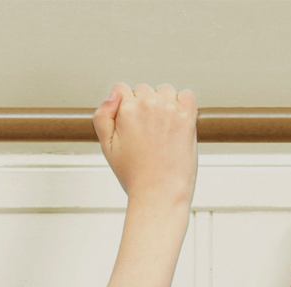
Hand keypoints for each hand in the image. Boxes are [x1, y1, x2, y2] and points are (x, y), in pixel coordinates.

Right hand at [92, 82, 198, 202]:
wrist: (160, 194)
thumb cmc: (135, 175)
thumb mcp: (107, 146)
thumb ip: (102, 116)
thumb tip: (115, 95)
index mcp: (127, 109)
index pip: (122, 89)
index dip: (124, 108)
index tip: (131, 126)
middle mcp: (149, 104)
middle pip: (144, 90)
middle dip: (144, 106)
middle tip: (147, 134)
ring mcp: (171, 110)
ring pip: (165, 91)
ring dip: (165, 104)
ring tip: (163, 130)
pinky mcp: (188, 119)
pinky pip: (188, 96)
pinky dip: (184, 104)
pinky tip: (179, 121)